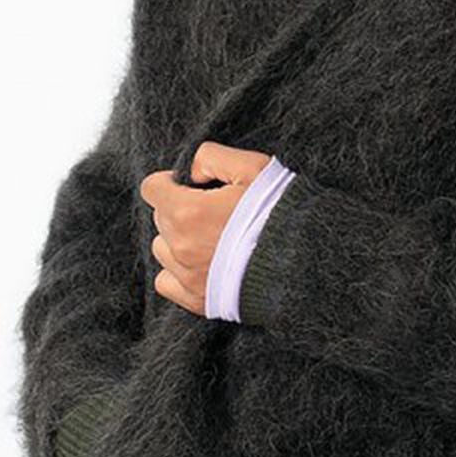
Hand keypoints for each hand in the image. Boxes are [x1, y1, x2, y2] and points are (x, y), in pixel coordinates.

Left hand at [140, 141, 274, 315]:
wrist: (304, 260)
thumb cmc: (279, 212)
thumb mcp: (251, 167)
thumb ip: (209, 156)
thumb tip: (188, 173)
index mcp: (187, 212)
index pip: (151, 188)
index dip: (171, 182)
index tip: (192, 187)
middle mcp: (180, 246)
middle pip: (160, 218)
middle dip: (180, 209)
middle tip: (214, 211)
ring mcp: (187, 276)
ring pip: (161, 248)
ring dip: (178, 239)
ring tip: (211, 237)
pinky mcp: (196, 300)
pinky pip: (165, 281)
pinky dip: (176, 271)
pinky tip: (201, 262)